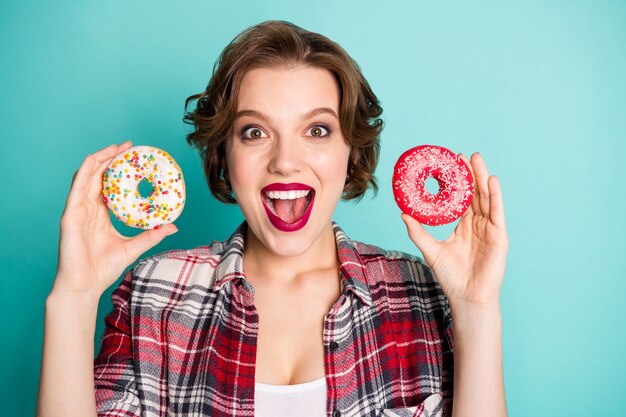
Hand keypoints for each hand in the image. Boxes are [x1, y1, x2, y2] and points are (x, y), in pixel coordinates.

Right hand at [53, 142, 177, 301]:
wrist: (85, 285)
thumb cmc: (104, 269)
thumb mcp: (135, 247)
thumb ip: (152, 235)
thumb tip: (173, 226)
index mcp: (101, 215)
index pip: (110, 186)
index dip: (121, 170)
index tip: (136, 157)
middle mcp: (88, 209)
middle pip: (99, 176)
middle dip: (112, 158)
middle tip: (128, 146)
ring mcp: (78, 210)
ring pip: (87, 177)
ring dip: (100, 159)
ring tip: (114, 147)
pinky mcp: (70, 214)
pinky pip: (76, 188)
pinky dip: (85, 171)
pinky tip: (94, 159)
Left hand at [401, 152, 508, 307]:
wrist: (466, 297)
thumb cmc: (451, 277)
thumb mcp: (431, 250)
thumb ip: (418, 231)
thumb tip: (403, 214)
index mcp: (463, 226)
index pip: (461, 199)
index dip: (457, 182)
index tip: (449, 164)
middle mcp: (478, 225)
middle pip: (475, 194)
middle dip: (470, 174)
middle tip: (462, 155)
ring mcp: (490, 229)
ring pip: (486, 198)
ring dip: (482, 178)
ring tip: (476, 159)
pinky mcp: (499, 236)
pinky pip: (498, 212)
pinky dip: (496, 196)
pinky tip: (492, 180)